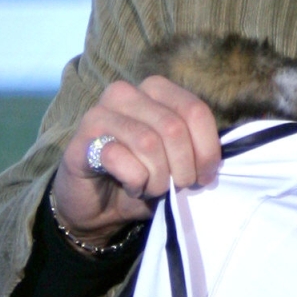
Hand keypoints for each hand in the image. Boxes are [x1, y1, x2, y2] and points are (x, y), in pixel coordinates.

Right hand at [50, 77, 221, 246]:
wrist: (99, 207)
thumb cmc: (144, 178)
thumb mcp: (179, 161)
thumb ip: (197, 150)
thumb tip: (214, 160)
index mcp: (155, 89)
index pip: (195, 111)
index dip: (207, 149)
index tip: (204, 177)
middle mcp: (125, 93)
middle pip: (173, 128)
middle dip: (182, 168)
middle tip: (177, 188)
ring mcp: (100, 113)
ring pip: (148, 143)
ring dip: (157, 178)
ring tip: (151, 188)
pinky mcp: (82, 140)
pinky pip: (120, 159)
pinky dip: (135, 182)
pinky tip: (131, 187)